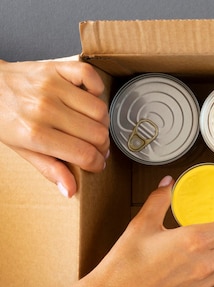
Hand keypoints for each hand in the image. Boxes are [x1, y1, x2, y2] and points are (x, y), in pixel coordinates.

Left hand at [0, 59, 109, 197]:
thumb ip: (49, 169)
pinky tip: (90, 99)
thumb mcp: (22, 149)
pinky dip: (97, 89)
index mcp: (35, 134)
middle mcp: (45, 109)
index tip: (97, 164)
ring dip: (101, 122)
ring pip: (100, 110)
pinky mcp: (56, 68)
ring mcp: (52, 86)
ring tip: (92, 126)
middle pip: (97, 134)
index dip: (97, 163)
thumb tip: (71, 190)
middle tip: (95, 147)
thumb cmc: (4, 119)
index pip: (84, 154)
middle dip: (102, 146)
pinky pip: (91, 77)